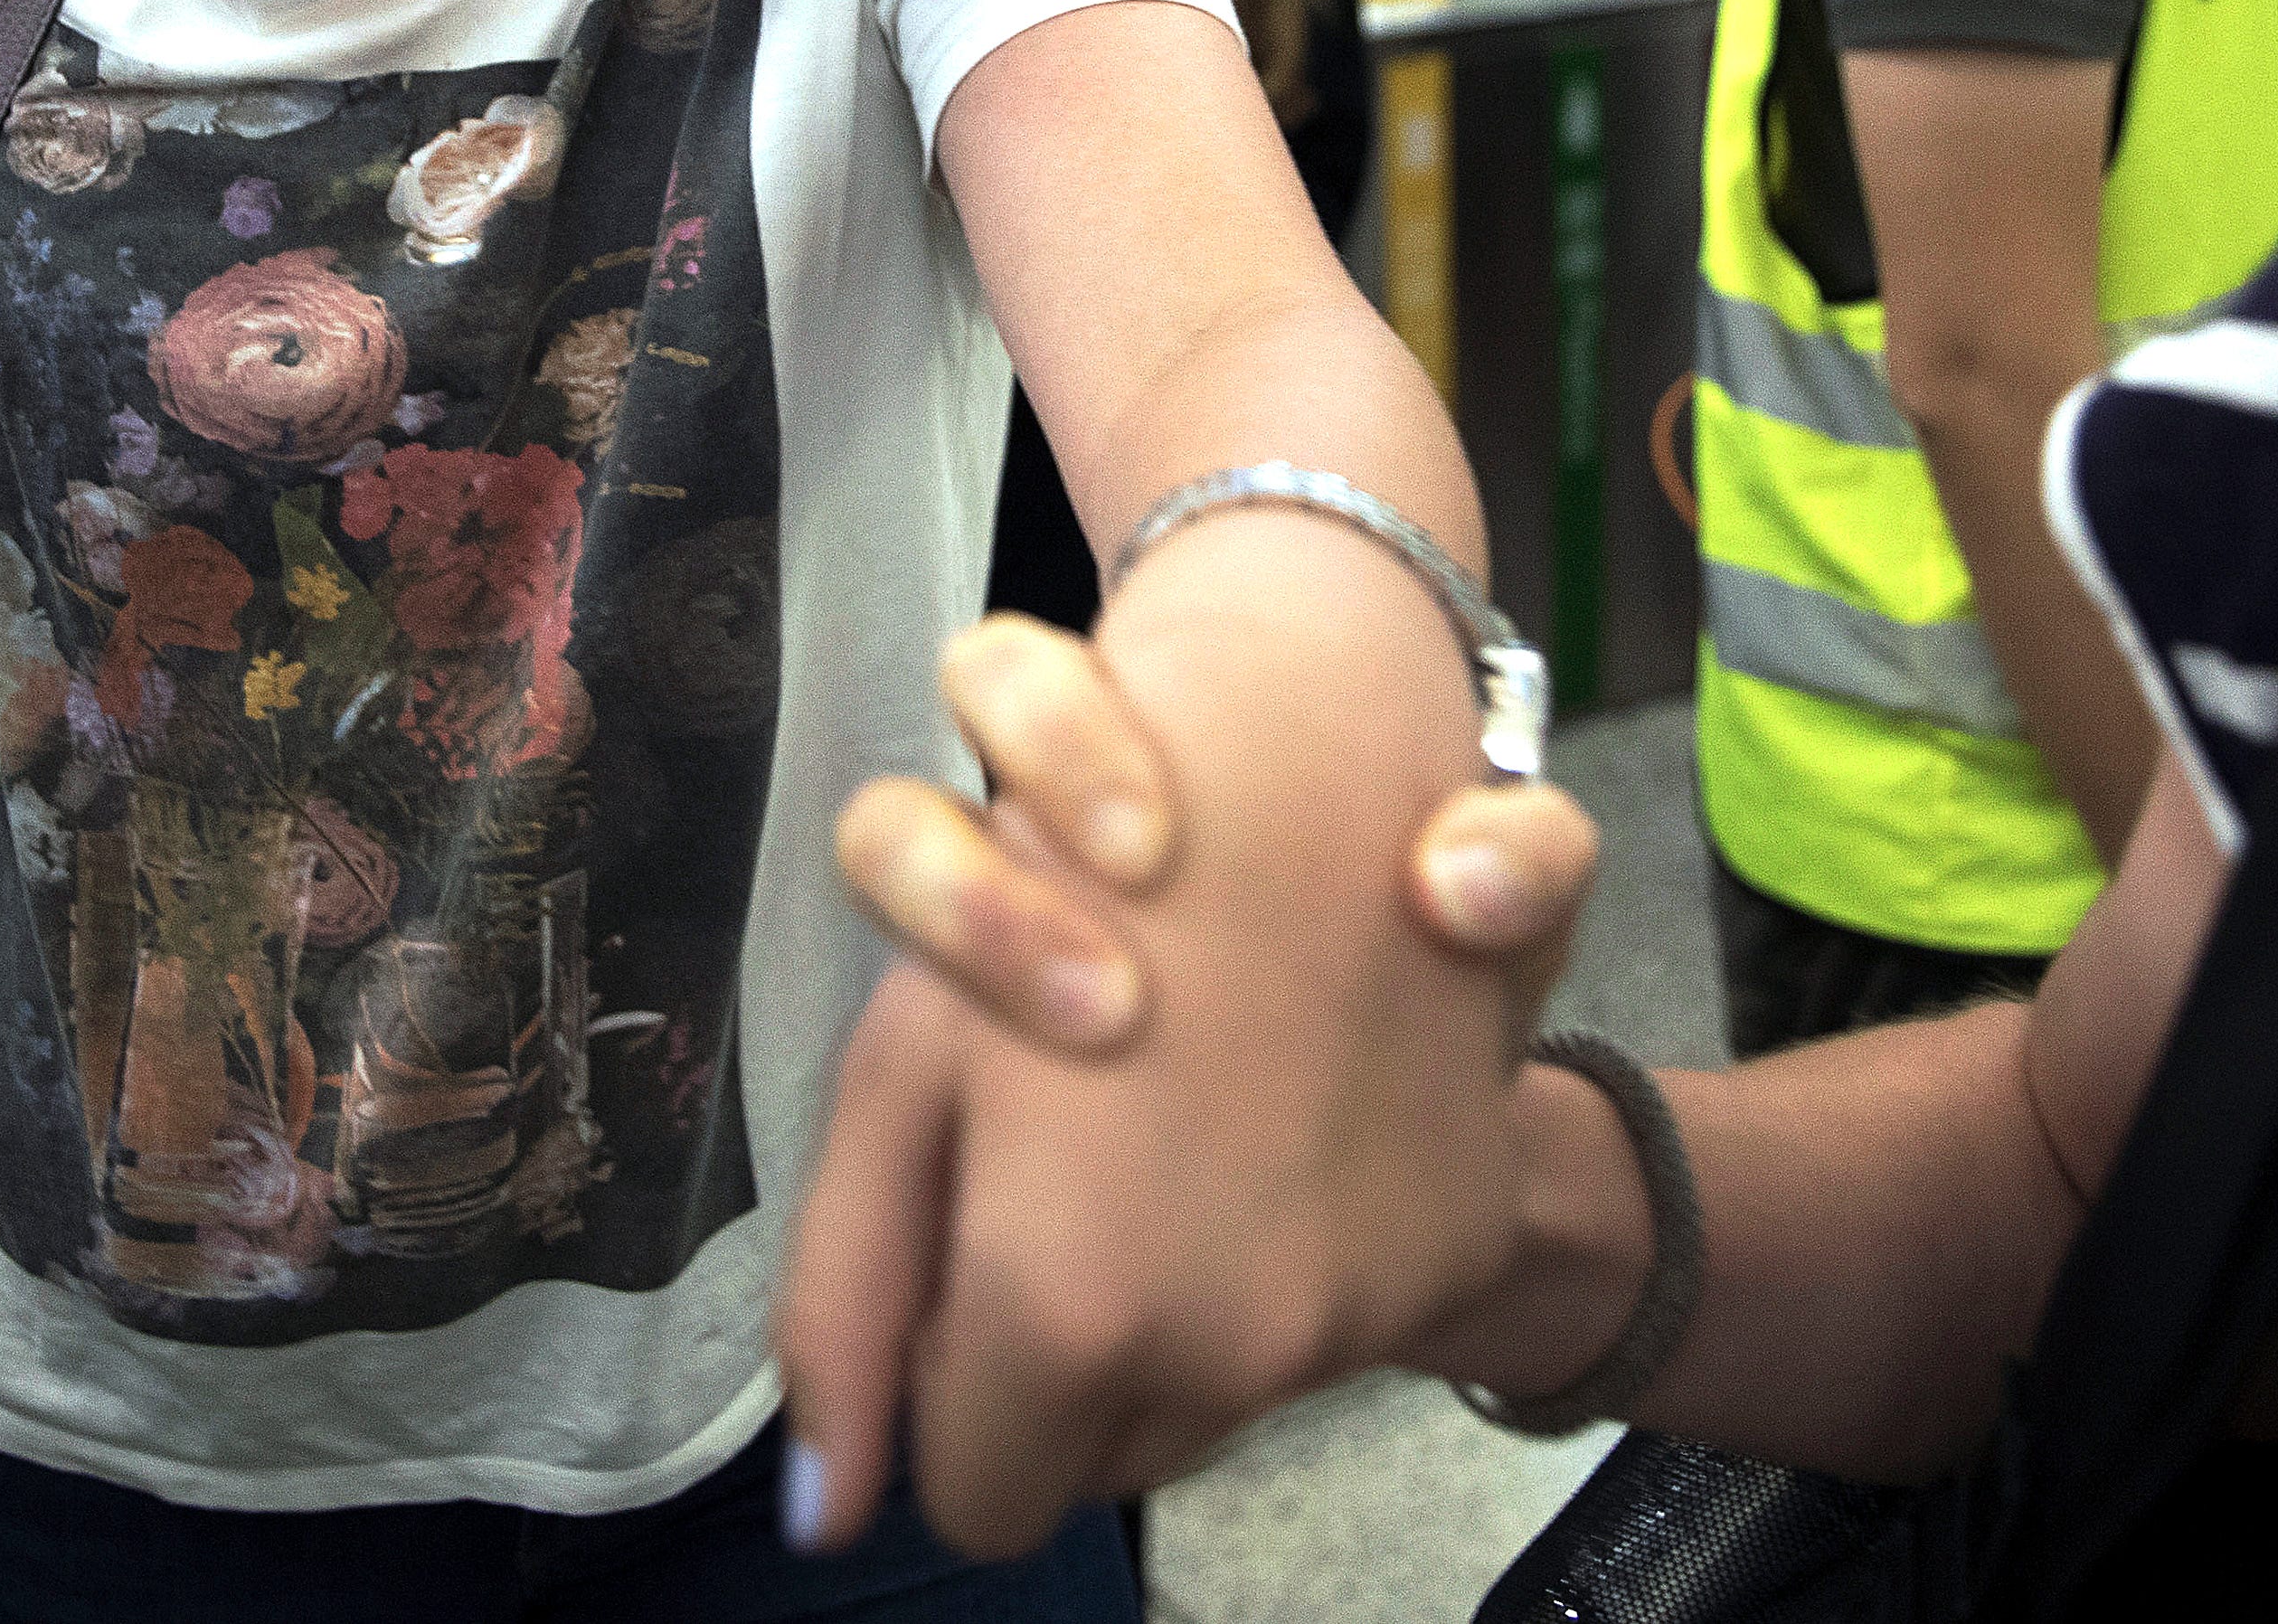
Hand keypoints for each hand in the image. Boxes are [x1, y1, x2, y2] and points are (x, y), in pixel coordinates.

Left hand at [783, 551, 1592, 1559]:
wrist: (1331, 764)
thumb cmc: (1062, 895)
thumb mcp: (903, 1067)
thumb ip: (845, 1298)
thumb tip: (825, 1513)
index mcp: (1067, 1307)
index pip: (974, 1496)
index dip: (947, 1387)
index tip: (961, 1262)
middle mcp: (1230, 1341)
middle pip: (1093, 1467)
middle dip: (1054, 1359)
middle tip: (1062, 1176)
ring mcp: (1357, 1310)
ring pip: (1210, 1411)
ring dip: (1167, 1314)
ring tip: (1166, 1131)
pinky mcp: (1452, 1262)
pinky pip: (1327, 1343)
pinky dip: (1286, 1265)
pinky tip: (1268, 1121)